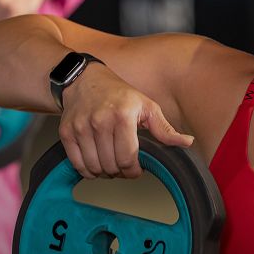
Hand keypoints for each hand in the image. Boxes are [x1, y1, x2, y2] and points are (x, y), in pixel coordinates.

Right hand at [58, 64, 193, 178]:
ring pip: (94, 167)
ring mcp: (81, 127)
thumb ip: (165, 129)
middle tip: (124, 165)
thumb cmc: (119, 94)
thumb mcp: (147, 106)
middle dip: (120, 172)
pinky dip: (87, 170)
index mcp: (122, 116)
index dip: (134, 171)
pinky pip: (77, 164)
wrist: (85, 81)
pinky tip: (95, 162)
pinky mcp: (66, 133)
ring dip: (104, 172)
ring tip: (110, 162)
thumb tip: (187, 142)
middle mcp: (99, 121)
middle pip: (111, 166)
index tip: (136, 169)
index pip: (127, 158)